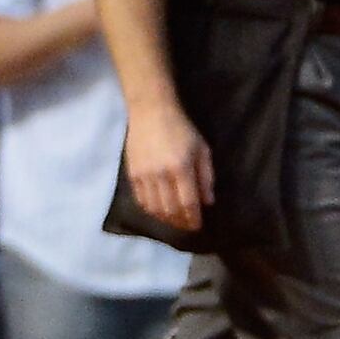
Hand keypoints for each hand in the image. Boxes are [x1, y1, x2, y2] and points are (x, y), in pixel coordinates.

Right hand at [123, 97, 216, 232]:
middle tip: (187, 225)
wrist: (150, 112)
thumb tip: (208, 202)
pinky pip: (141, 200)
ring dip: (165, 219)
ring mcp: (144, 176)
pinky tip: (158, 211)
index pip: (188, 203)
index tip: (198, 225)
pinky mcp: (132, 175)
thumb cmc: (182, 129)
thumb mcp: (202, 149)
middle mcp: (161, 175)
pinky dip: (150, 210)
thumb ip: (206, 177)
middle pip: (170, 210)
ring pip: (154, 208)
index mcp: (181, 168)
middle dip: (180, 222)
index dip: (193, 218)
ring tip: (174, 221)